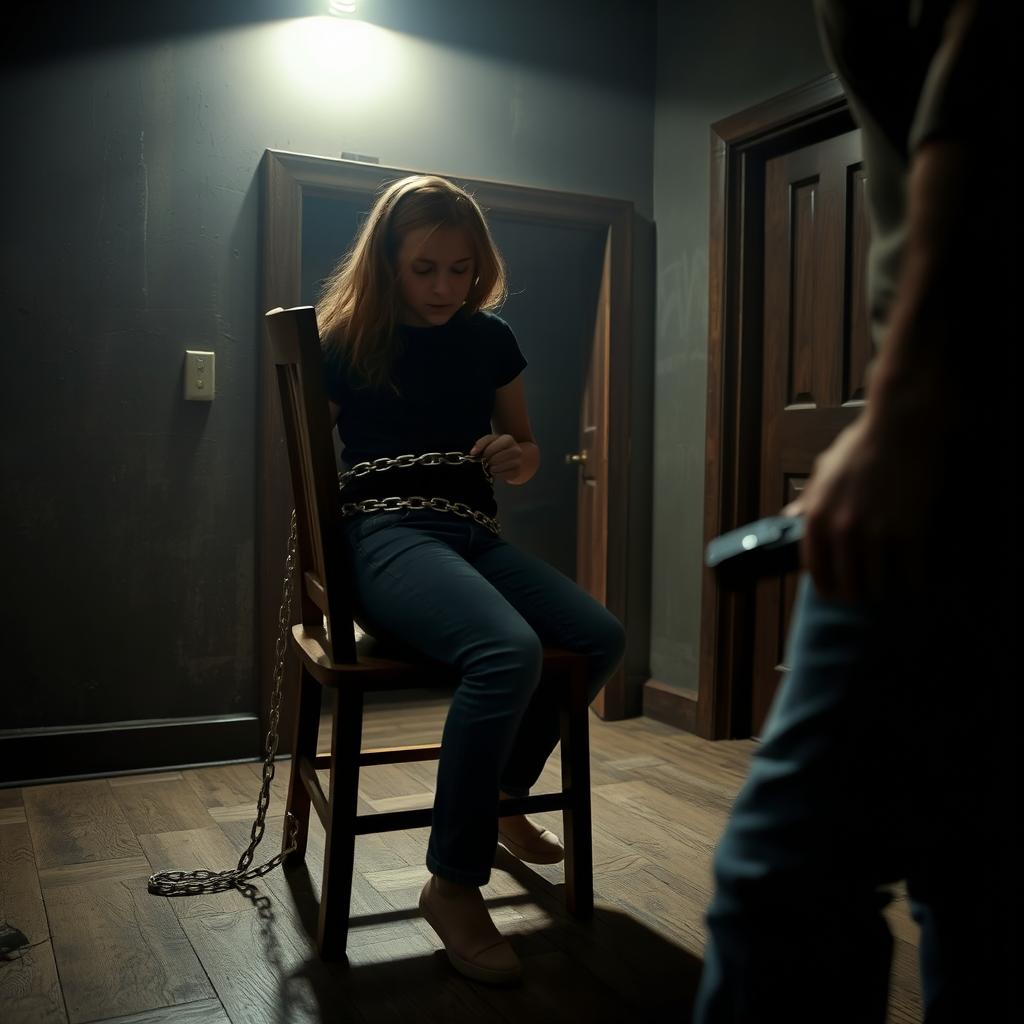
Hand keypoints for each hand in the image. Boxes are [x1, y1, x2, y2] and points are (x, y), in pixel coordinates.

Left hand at [469, 433, 521, 481]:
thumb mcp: (491, 441)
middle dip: (488, 461)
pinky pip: (503, 476)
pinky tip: (496, 471)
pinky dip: (497, 475)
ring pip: (499, 467)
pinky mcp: (517, 472)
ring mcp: (518, 462)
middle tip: (487, 462)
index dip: (485, 454)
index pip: (491, 448)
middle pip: (495, 458)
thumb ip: (481, 443)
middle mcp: (516, 450)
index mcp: (508, 439)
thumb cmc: (499, 448)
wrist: (513, 457)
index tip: (484, 455)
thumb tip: (473, 452)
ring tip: (491, 467)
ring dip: (492, 468)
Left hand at [784, 386, 947, 604]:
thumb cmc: (860, 446)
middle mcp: (842, 529)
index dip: (827, 587)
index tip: (836, 591)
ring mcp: (875, 533)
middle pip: (847, 586)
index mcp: (817, 517)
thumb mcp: (823, 472)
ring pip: (877, 586)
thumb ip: (807, 500)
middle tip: (867, 592)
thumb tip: (787, 518)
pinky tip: (913, 582)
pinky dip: (911, 584)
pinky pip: (909, 575)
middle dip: (857, 594)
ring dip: (884, 591)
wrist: (900, 426)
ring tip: (890, 588)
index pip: (815, 571)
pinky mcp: (909, 532)